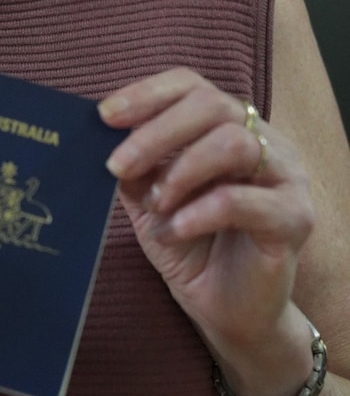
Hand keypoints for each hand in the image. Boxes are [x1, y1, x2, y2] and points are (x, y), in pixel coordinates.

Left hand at [98, 69, 314, 363]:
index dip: (147, 93)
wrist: (225, 310)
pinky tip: (173, 230)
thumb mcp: (148, 198)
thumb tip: (100, 135)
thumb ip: (133, 165)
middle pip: (211, 105)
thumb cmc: (188, 242)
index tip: (105, 115)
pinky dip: (198, 212)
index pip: (190, 86)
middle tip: (117, 164)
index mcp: (228, 124)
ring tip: (155, 204)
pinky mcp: (294, 218)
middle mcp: (263, 139)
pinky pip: (242, 201)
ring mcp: (285, 176)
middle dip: (156, 132)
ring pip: (233, 143)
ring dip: (181, 171)